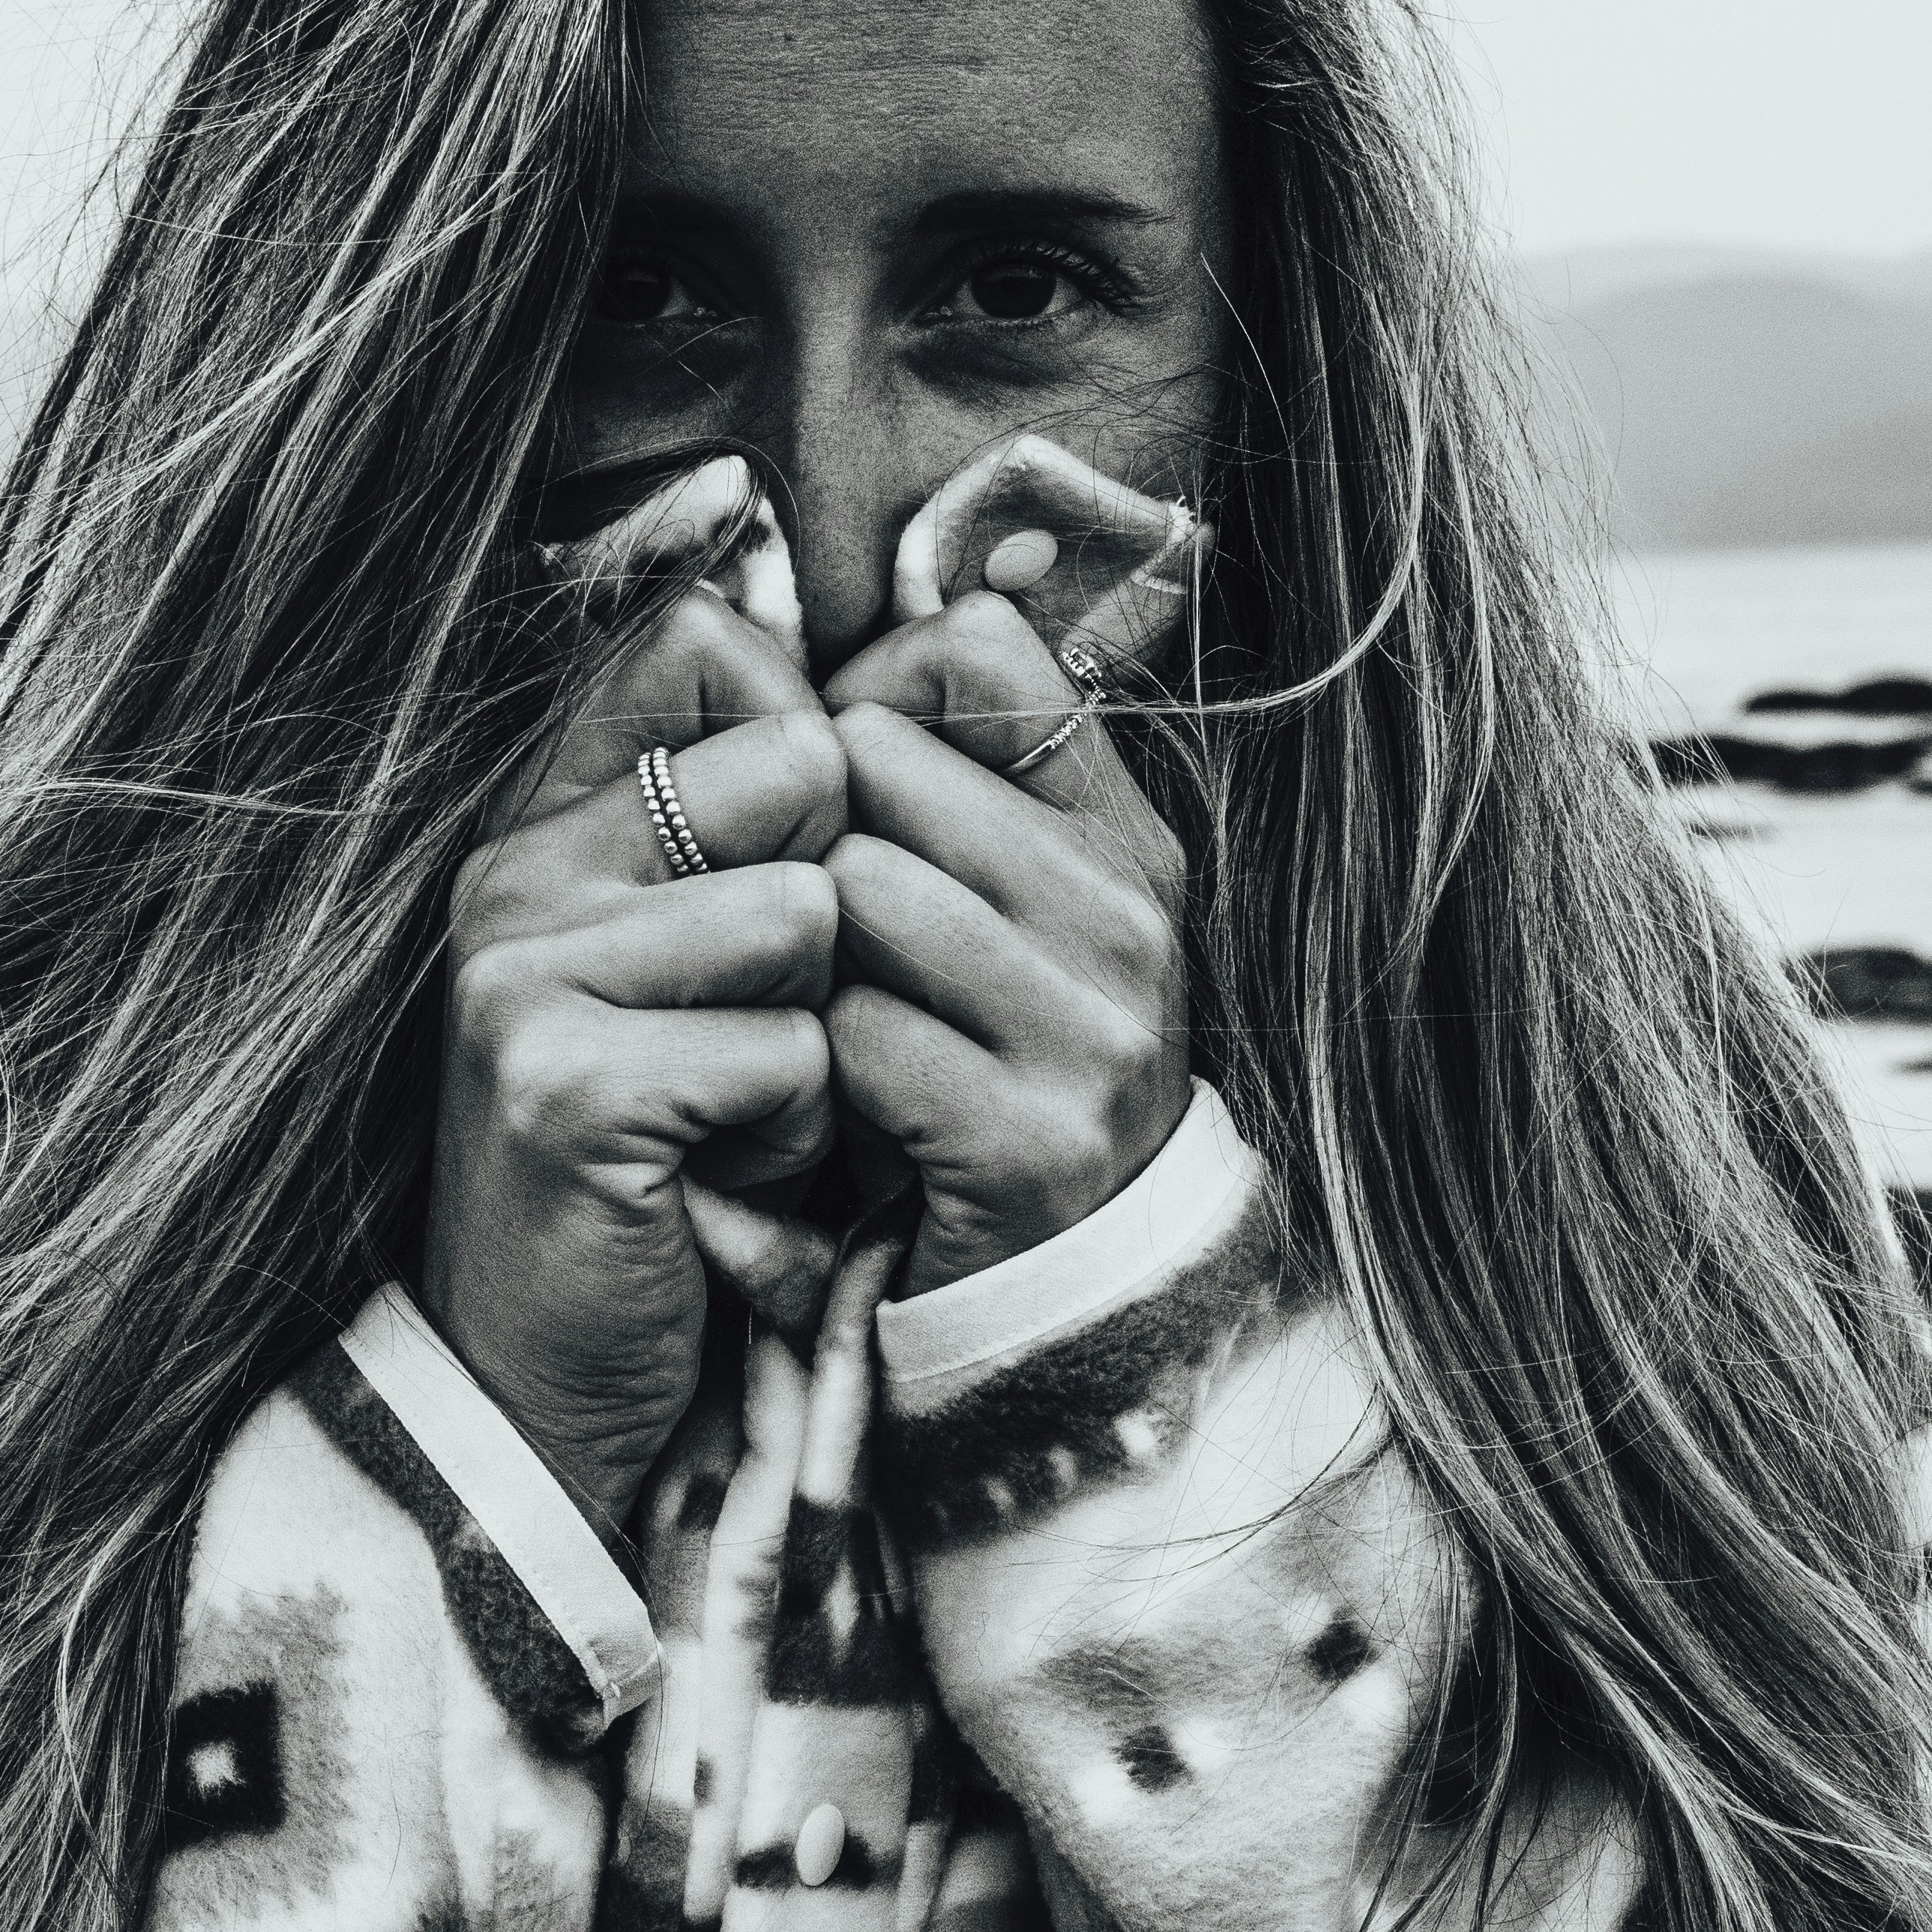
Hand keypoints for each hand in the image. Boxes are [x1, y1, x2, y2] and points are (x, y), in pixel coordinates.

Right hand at [424, 547, 842, 1535]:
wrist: (542, 1379)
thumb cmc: (669, 1168)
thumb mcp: (706, 973)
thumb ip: (760, 829)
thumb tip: (914, 675)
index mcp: (546, 820)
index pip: (710, 645)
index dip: (810, 745)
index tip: (801, 868)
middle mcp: (515, 871)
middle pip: (801, 771)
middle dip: (834, 919)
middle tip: (761, 1036)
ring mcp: (524, 972)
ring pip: (810, 914)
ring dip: (820, 1040)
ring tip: (736, 1118)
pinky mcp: (564, 1082)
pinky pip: (788, 1050)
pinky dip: (791, 1133)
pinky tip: (717, 1179)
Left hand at [818, 585, 1191, 1296]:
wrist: (1058, 1301)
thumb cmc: (984, 1081)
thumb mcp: (1004, 917)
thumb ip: (952, 786)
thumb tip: (854, 630)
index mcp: (1124, 834)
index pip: (973, 644)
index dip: (869, 690)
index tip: (842, 783)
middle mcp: (1129, 914)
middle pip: (876, 759)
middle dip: (808, 839)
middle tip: (804, 935)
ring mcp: (1092, 1028)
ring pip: (853, 888)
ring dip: (802, 960)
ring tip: (815, 1018)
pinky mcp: (1030, 1138)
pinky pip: (854, 1034)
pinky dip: (812, 1073)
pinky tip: (829, 1109)